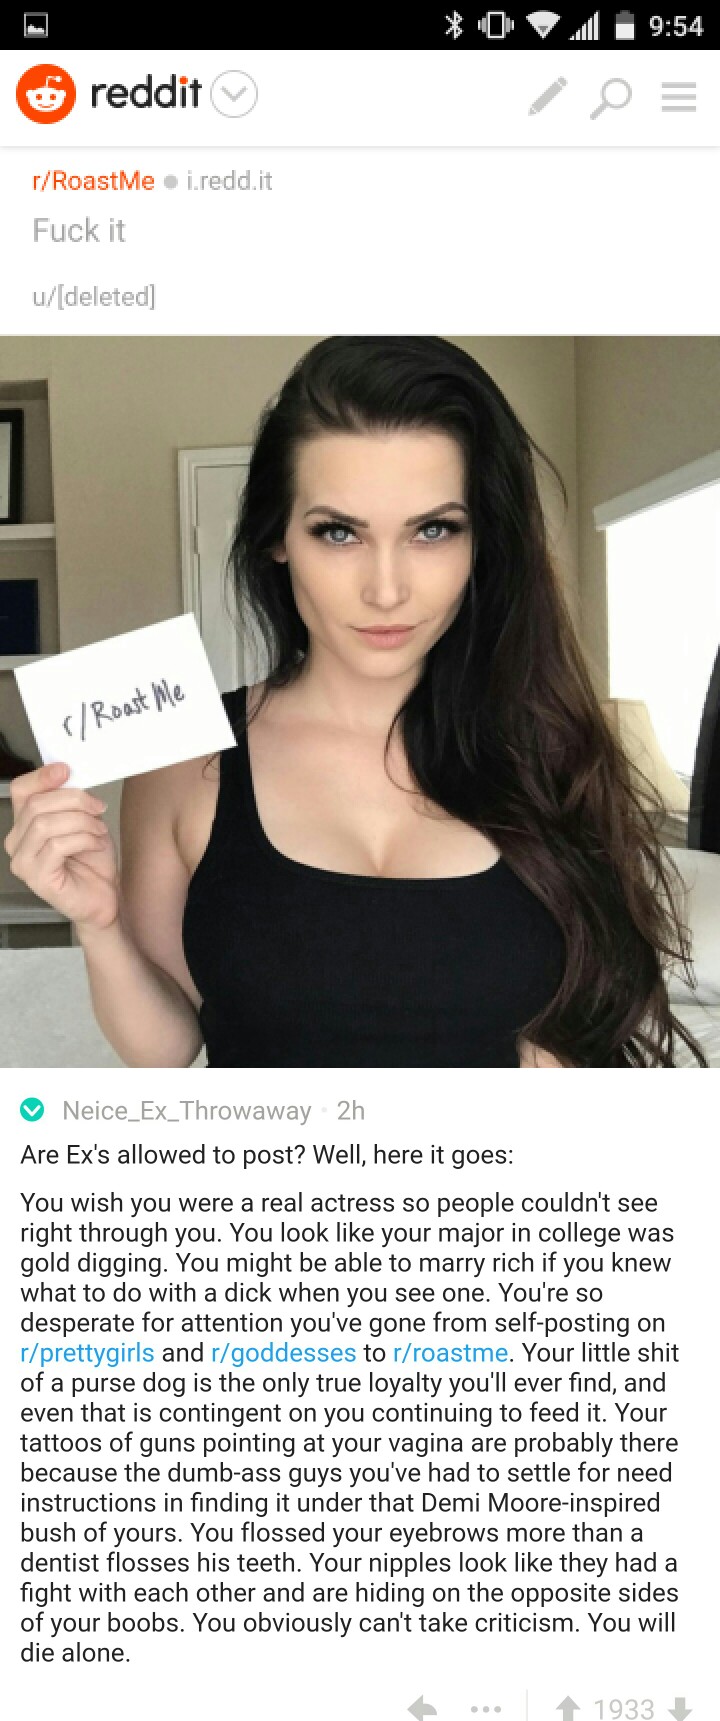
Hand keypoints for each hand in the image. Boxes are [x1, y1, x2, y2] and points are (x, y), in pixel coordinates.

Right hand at [4, 761, 119, 931]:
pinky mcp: (37, 878)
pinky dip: (83, 839)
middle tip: (97, 808)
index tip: (66, 770)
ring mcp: (23, 862)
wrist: (105, 898)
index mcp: (25, 825)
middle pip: (37, 805)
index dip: (42, 777)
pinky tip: (95, 844)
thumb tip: (71, 776)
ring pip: (46, 824)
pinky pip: (57, 845)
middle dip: (74, 800)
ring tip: (98, 830)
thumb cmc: (93, 864)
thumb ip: (71, 801)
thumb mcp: (84, 821)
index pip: (20, 791)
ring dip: (81, 822)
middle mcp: (17, 843)